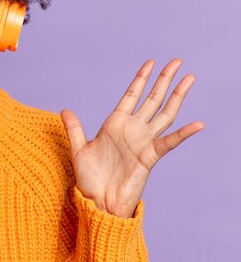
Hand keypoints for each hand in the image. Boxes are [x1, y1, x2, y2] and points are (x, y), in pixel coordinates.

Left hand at [60, 58, 204, 217]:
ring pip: (165, 113)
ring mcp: (143, 141)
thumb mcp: (79, 149)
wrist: (98, 201)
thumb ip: (74, 128)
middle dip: (164, 80)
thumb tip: (65, 110)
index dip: (141, 78)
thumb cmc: (90, 178)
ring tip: (189, 79)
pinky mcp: (150, 156)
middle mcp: (132, 129)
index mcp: (115, 123)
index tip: (150, 62)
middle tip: (177, 61)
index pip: (131, 95)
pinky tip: (198, 124)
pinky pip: (170, 142)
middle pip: (153, 99)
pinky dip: (184, 133)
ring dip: (177, 96)